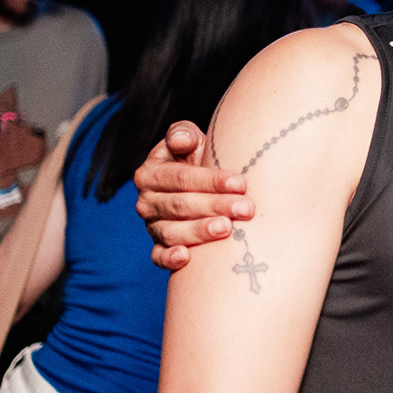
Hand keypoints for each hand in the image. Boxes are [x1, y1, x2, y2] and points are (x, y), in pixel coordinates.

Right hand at [133, 121, 252, 269]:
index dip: (210, 180)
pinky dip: (169, 259)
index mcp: (151, 173)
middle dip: (215, 206)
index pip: (181, 178)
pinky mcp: (158, 247)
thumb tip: (180, 140)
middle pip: (180, 205)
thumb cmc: (198, 159)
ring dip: (200, 231)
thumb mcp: (190, 141)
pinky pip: (158, 257)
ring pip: (172, 232)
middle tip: (245, 208)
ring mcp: (152, 226)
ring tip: (227, 228)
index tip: (240, 182)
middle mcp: (147, 201)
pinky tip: (186, 258)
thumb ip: (183, 134)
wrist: (200, 186)